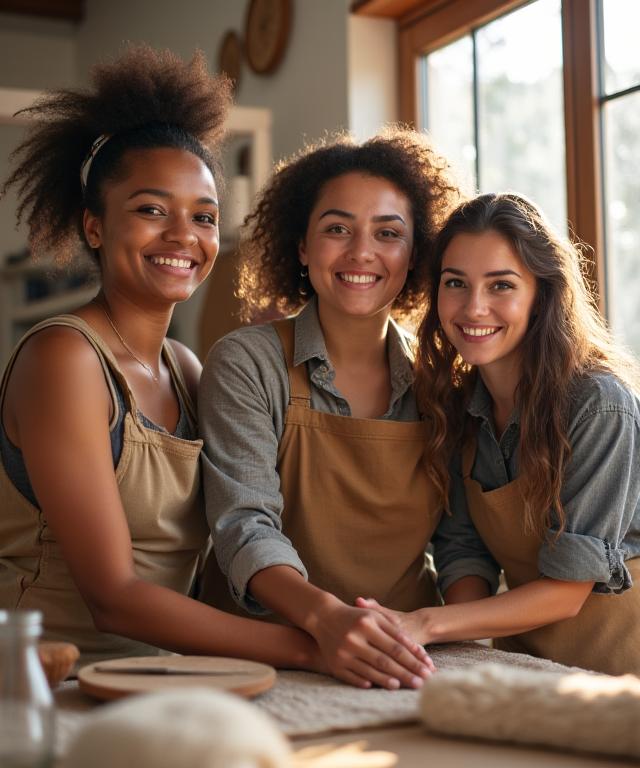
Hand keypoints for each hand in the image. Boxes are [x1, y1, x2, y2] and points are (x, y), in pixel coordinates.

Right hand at [307, 597, 434, 689]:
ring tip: (403, 686)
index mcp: (367, 624)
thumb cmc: (356, 616)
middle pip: (386, 661)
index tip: (428, 669)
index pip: (396, 646)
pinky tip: (379, 687)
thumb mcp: (375, 616)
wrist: (323, 617)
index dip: (413, 660)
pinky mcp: (335, 664)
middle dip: (406, 673)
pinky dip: (367, 683)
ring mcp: (343, 653)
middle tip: (422, 684)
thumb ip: (395, 630)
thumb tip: (417, 650)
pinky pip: (354, 677)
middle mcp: (355, 639)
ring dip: (389, 681)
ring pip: (371, 671)